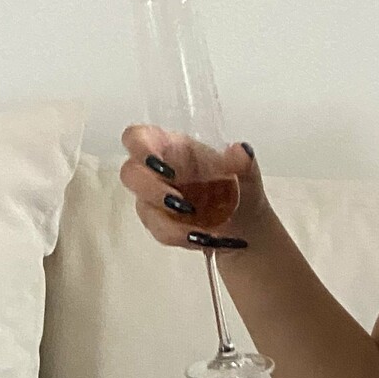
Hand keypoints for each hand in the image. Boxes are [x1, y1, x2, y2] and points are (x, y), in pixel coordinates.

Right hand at [118, 126, 265, 248]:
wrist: (247, 231)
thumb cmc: (239, 194)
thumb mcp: (248, 177)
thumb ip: (244, 163)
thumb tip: (242, 151)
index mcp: (173, 148)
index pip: (138, 137)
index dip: (141, 149)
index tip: (162, 168)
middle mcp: (158, 171)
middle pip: (130, 174)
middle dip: (151, 191)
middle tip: (182, 205)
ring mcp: (155, 200)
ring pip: (145, 209)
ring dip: (171, 223)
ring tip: (202, 232)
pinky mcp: (161, 224)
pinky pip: (160, 233)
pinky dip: (182, 238)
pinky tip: (205, 240)